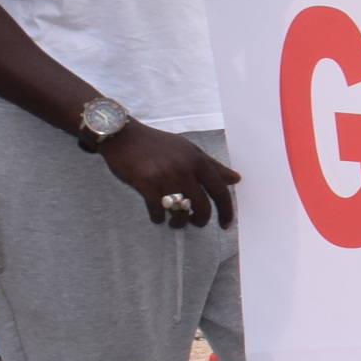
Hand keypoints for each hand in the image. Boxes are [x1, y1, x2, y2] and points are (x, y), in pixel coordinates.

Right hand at [101, 122, 241, 228]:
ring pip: (181, 211)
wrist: (124, 136)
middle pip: (202, 205)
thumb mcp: (189, 150)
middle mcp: (184, 169)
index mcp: (197, 161)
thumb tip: (236, 179)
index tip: (226, 224)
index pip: (220, 190)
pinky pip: (157, 211)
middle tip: (195, 223)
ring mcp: (165, 178)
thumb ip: (213, 166)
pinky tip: (157, 216)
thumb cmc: (158, 144)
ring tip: (174, 222)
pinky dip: (158, 218)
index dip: (226, 210)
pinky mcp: (146, 185)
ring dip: (179, 222)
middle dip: (201, 220)